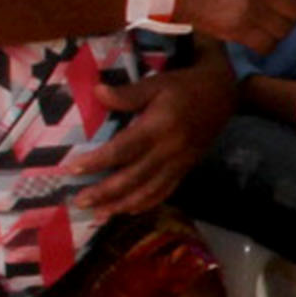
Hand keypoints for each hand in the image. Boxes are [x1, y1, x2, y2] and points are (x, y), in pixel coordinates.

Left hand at [76, 57, 231, 224]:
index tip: (73, 168)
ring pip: (148, 191)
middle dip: (105, 192)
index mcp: (159, 127)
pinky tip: (128, 210)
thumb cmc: (184, 87)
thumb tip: (97, 92)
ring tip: (98, 213)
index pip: (124, 149)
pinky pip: (165, 192)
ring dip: (122, 204)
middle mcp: (169, 150)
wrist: (222, 96)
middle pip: (133, 177)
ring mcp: (179, 163)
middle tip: (79, 200)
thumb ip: (128, 93)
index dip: (98, 161)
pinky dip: (146, 204)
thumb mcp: (157, 83)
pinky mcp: (185, 169)